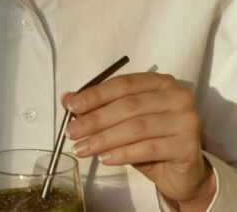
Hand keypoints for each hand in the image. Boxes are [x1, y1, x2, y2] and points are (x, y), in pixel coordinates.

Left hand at [63, 72, 215, 210]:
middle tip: (72, 132)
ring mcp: (186, 120)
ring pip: (136, 127)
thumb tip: (67, 99)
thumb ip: (98, 108)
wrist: (179, 171)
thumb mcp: (122, 122)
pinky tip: (104, 159)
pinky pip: (148, 148)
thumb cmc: (149, 140)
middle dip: (95, 120)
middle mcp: (177, 96)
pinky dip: (122, 154)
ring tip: (82, 149)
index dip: (95, 95)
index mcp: (159, 83)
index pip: (123, 84)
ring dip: (104, 139)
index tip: (71, 107)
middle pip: (128, 106)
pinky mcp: (188, 145)